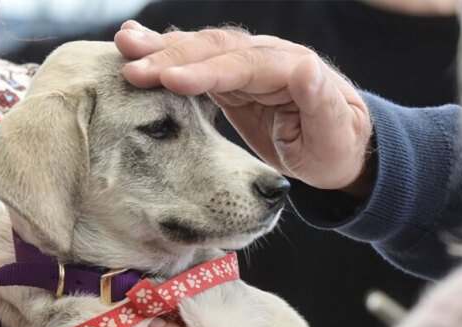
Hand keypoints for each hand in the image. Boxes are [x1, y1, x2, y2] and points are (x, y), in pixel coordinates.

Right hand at [114, 21, 374, 196]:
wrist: (337, 147)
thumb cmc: (336, 148)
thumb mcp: (335, 133)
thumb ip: (321, 101)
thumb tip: (307, 67)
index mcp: (292, 70)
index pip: (244, 66)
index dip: (207, 71)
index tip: (171, 80)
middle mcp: (267, 58)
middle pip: (215, 50)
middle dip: (173, 55)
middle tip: (131, 65)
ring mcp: (248, 65)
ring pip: (201, 50)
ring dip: (162, 47)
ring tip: (123, 45)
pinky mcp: (232, 79)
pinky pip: (197, 62)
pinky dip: (168, 53)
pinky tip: (135, 43)